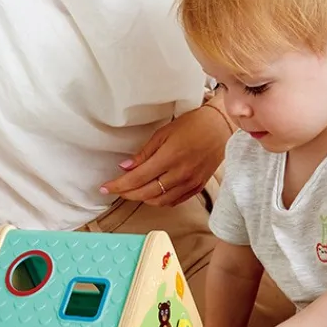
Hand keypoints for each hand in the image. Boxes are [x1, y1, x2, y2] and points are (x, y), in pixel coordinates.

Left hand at [99, 105, 230, 206]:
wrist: (221, 127)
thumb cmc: (192, 125)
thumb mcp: (163, 133)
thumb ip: (144, 153)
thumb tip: (126, 168)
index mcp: (168, 158)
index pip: (137, 179)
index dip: (118, 185)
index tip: (105, 187)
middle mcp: (179, 174)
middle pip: (145, 193)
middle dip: (127, 193)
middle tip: (116, 189)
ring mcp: (190, 183)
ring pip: (159, 201)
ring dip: (142, 198)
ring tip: (133, 191)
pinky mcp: (198, 187)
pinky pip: (174, 201)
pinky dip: (160, 200)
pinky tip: (152, 194)